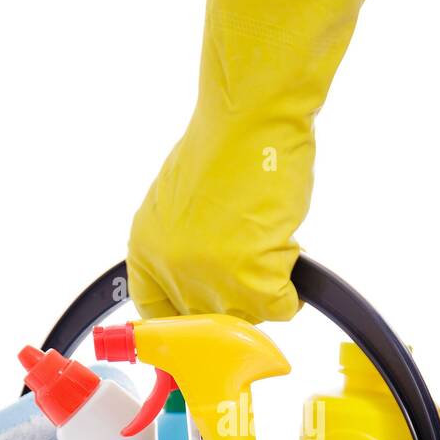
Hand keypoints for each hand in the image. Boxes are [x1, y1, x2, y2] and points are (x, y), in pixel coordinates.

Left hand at [128, 0, 378, 323]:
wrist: (253, 117)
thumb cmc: (226, 147)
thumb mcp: (181, 207)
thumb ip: (183, 250)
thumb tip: (202, 284)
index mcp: (146, 249)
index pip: (157, 314)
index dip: (187, 322)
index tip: (207, 322)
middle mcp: (171, 268)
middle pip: (211, 321)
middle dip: (238, 297)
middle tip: (252, 259)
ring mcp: (210, 278)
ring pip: (249, 316)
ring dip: (268, 285)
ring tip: (267, 236)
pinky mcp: (252, 278)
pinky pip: (282, 307)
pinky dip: (293, 283)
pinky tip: (284, 241)